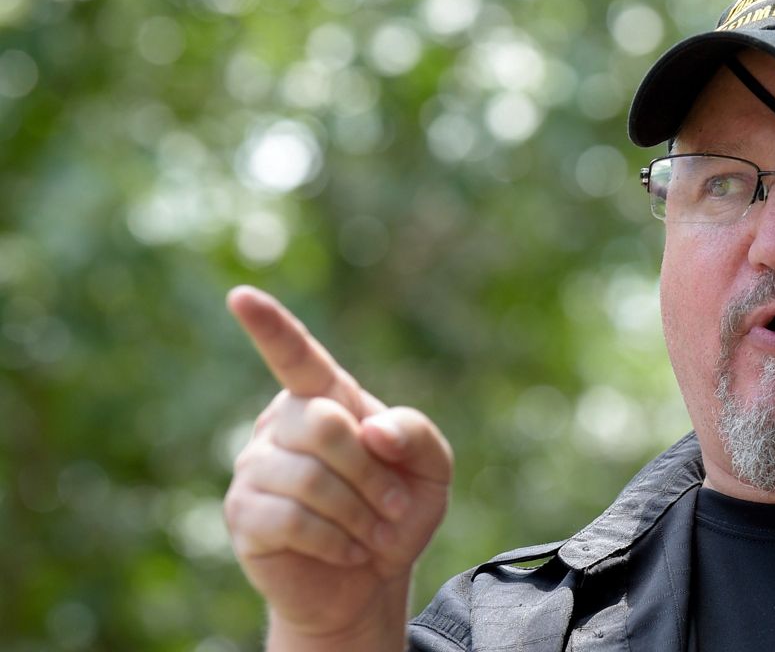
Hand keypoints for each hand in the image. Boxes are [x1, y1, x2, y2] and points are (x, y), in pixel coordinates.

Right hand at [222, 286, 452, 649]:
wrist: (370, 579)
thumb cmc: (397, 511)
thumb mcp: (432, 469)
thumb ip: (416, 433)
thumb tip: (374, 431)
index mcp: (326, 399)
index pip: (295, 356)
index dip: (270, 327)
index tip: (240, 296)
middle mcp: (283, 424)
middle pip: (323, 424)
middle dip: (370, 472)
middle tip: (393, 506)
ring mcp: (256, 468)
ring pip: (308, 478)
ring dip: (357, 513)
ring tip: (372, 533)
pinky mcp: (244, 513)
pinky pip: (290, 518)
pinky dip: (333, 539)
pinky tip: (347, 549)